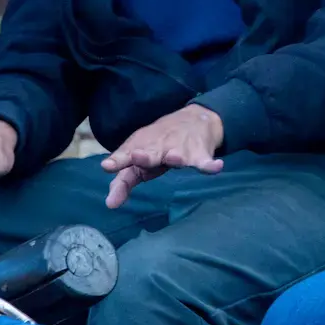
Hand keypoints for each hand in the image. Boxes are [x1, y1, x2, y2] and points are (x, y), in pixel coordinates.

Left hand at [101, 105, 222, 207]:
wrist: (194, 119)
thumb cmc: (158, 145)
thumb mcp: (139, 161)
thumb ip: (123, 182)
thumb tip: (109, 204)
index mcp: (141, 147)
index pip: (127, 155)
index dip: (118, 160)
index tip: (107, 165)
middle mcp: (159, 146)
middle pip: (151, 152)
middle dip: (145, 155)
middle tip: (137, 157)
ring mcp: (180, 149)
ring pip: (178, 154)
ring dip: (176, 156)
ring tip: (175, 159)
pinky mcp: (200, 153)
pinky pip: (205, 161)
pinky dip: (211, 164)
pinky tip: (216, 167)